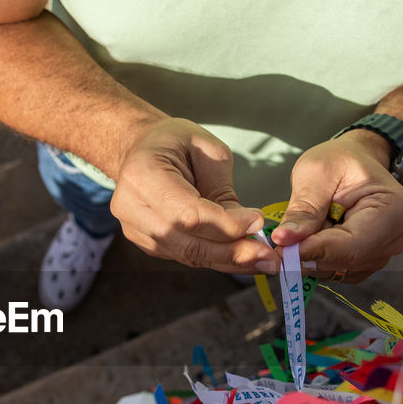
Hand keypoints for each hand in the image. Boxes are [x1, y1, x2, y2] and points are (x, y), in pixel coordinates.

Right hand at [111, 117, 277, 273]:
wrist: (141, 149)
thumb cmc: (176, 143)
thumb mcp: (207, 150)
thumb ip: (223, 191)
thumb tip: (249, 229)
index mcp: (143, 175)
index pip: (189, 213)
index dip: (226, 225)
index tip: (259, 222)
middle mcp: (132, 207)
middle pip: (188, 243)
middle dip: (233, 252)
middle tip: (270, 258)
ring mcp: (135, 229)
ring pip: (188, 255)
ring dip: (229, 260)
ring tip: (263, 261)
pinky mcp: (146, 243)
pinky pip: (185, 256)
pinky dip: (216, 258)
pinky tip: (241, 256)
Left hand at [271, 130, 402, 281]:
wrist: (354, 162)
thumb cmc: (340, 160)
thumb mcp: (316, 173)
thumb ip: (303, 209)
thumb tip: (285, 240)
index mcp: (393, 210)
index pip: (354, 243)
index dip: (317, 250)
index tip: (283, 250)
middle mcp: (394, 238)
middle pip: (347, 261)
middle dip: (309, 256)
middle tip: (278, 245)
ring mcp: (382, 254)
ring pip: (338, 270)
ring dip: (311, 258)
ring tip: (297, 233)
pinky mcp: (365, 262)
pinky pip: (336, 271)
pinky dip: (316, 260)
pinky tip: (308, 240)